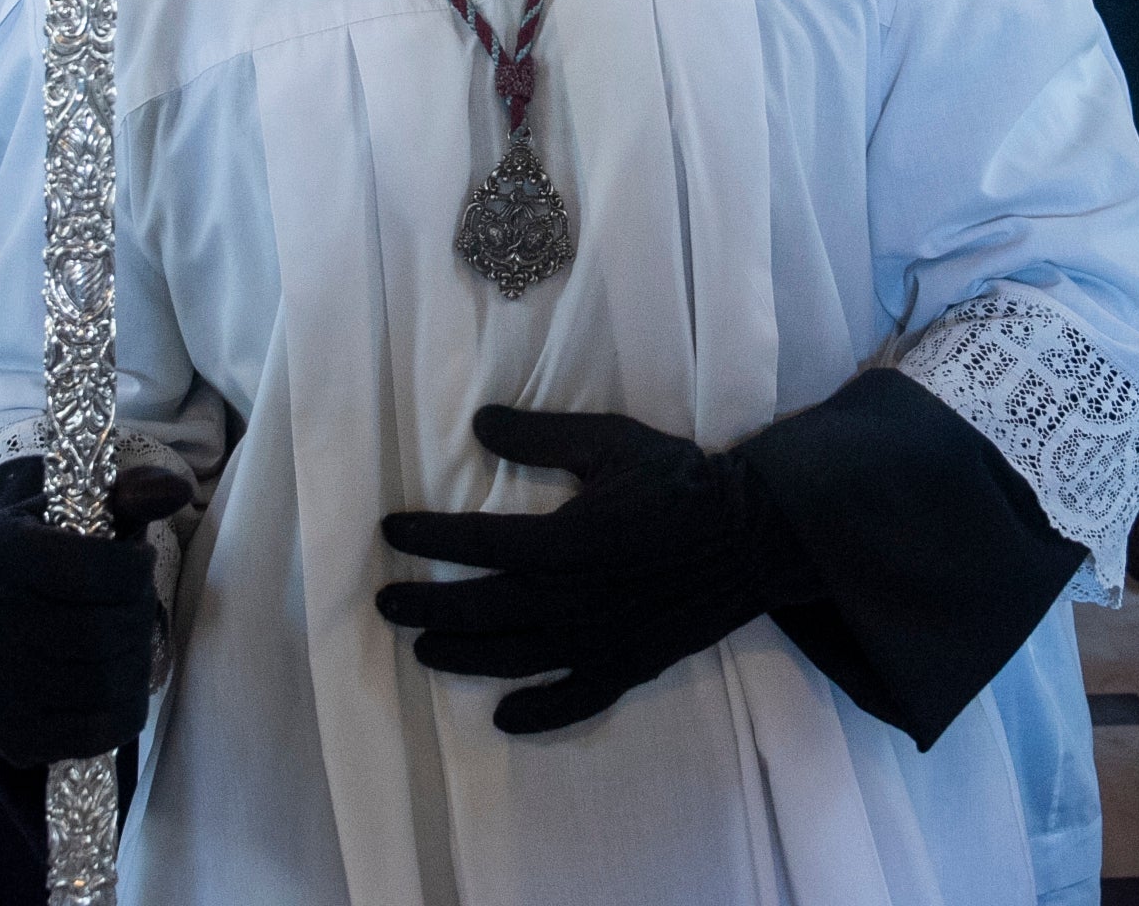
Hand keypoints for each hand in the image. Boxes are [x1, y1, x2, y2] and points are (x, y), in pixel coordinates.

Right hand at [0, 457, 194, 767]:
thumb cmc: (44, 556)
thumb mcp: (74, 512)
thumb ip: (125, 496)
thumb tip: (174, 489)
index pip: (93, 570)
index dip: (135, 568)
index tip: (134, 564)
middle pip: (101, 632)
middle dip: (138, 618)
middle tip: (134, 608)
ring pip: (102, 684)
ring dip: (134, 665)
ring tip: (127, 645)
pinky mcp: (7, 731)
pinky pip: (91, 734)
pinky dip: (120, 713)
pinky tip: (114, 687)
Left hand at [377, 405, 810, 734]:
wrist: (753, 532)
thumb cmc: (679, 480)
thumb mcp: (610, 441)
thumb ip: (542, 436)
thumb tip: (479, 422)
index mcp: (566, 541)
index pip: (478, 544)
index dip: (428, 539)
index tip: (390, 532)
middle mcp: (574, 599)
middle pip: (483, 611)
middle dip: (427, 608)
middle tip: (386, 603)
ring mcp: (601, 639)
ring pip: (516, 658)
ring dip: (464, 657)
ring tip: (425, 651)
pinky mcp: (630, 664)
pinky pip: (576, 699)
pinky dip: (538, 712)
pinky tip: (505, 717)